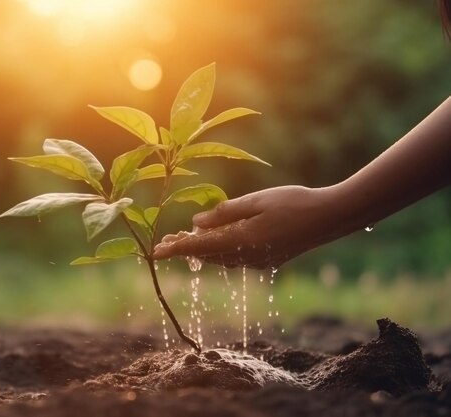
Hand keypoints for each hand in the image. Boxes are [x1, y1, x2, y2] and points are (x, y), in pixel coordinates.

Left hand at [153, 185, 344, 268]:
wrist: (330, 217)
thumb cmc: (294, 202)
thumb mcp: (256, 201)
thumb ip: (225, 213)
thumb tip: (196, 223)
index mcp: (242, 241)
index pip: (200, 247)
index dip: (175, 249)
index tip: (155, 252)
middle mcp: (247, 256)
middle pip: (208, 255)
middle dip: (185, 248)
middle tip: (164, 241)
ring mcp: (259, 261)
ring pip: (221, 258)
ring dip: (201, 250)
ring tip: (183, 239)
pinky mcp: (268, 260)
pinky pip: (235, 258)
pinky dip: (220, 250)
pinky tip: (215, 240)